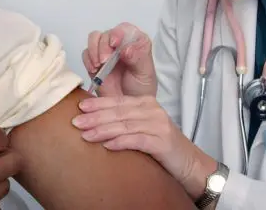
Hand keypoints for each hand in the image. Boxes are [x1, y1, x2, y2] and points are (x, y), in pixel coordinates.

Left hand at [72, 95, 216, 199]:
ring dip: (103, 130)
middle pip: (118, 112)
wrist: (189, 163)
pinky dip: (121, 142)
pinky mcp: (162, 142)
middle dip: (95, 117)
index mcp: (146, 103)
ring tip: (86, 135)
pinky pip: (137, 140)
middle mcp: (152, 110)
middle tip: (76, 122)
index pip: (117, 101)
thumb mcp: (141, 128)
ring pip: (125, 125)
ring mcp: (158, 125)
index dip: (97, 104)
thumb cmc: (161, 145)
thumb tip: (94, 120)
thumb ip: (123, 120)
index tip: (79, 107)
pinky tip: (107, 146)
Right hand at [82, 22, 156, 96]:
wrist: (127, 106)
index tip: (115, 44)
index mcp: (136, 42)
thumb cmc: (141, 89)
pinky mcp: (94, 61)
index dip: (118, 33)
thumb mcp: (144, 74)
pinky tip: (94, 70)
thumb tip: (126, 49)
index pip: (125, 29)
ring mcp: (106, 51)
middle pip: (107, 34)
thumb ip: (138, 59)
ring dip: (94, 50)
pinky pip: (86, 54)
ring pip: (94, 39)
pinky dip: (88, 60)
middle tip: (104, 61)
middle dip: (103, 45)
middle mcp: (120, 43)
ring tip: (98, 65)